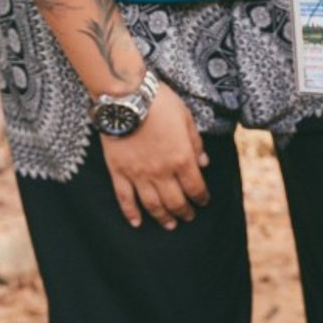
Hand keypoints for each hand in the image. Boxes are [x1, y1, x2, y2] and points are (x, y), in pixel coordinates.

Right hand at [101, 80, 209, 229]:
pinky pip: (125, 199)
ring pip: (152, 204)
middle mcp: (161, 172)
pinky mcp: (118, 172)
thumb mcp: (186, 117)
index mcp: (181, 158)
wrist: (127, 97)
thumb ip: (195, 143)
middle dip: (184, 212)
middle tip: (188, 218)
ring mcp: (138, 174)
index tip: (203, 202)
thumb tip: (204, 163)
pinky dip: (131, 213)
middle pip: (175, 201)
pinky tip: (136, 223)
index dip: (201, 197)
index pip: (195, 187)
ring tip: (169, 225)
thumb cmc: (160, 103)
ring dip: (162, 218)